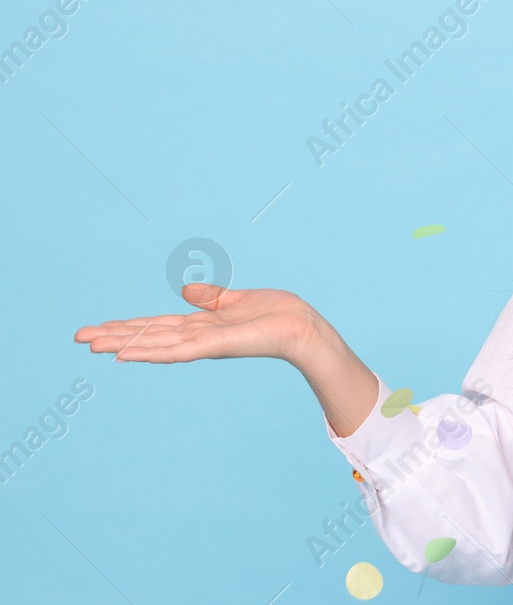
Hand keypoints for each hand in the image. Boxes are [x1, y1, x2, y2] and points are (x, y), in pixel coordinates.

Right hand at [74, 284, 321, 367]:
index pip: (155, 325)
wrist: (302, 325)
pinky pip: (177, 350)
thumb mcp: (236, 299)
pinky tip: (126, 354)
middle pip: (147, 335)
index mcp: (200, 325)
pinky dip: (150, 352)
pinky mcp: (215, 345)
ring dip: (123, 344)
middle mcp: (197, 336)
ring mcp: (204, 343)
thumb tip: (185, 291)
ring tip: (91, 345)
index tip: (97, 329)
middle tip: (78, 338)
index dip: (127, 326)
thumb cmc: (276, 313)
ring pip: (154, 344)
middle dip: (114, 337)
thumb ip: (210, 298)